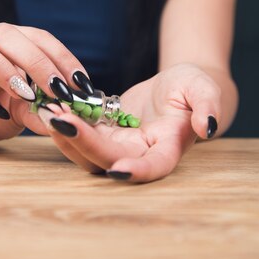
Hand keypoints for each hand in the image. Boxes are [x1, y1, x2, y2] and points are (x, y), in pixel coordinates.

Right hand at [0, 23, 94, 149]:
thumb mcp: (29, 110)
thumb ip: (44, 109)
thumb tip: (67, 116)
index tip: (81, 83)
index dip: (62, 57)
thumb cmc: (1, 108)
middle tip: (57, 90)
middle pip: (5, 34)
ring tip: (25, 94)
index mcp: (9, 41)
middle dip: (35, 61)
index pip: (38, 37)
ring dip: (1, 68)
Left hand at [37, 63, 222, 182]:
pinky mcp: (104, 134)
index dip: (137, 172)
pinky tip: (50, 107)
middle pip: (109, 160)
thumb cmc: (193, 86)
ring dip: (67, 137)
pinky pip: (80, 136)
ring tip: (50, 112)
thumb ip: (208, 105)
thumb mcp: (204, 88)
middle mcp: (140, 154)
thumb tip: (208, 126)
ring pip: (88, 154)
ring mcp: (119, 146)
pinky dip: (65, 124)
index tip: (117, 170)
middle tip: (61, 121)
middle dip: (83, 144)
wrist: (176, 87)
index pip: (154, 166)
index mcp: (168, 147)